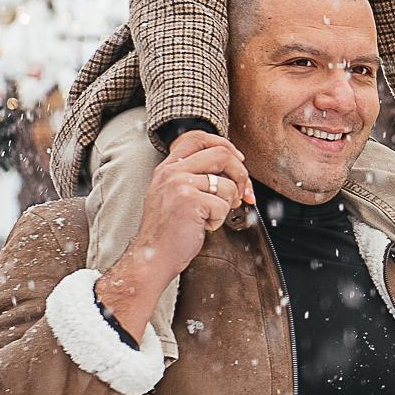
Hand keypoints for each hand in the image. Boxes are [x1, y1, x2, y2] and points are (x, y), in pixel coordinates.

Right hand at [96, 135, 244, 333]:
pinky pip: (223, 205)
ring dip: (228, 204)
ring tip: (210, 217)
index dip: (224, 144)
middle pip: (221, 154)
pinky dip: (220, 220)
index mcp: (168, 168)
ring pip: (226, 184)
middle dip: (241, 175)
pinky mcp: (189, 201)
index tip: (238, 160)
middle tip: (243, 194)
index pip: (198, 137)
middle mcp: (172, 172)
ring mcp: (179, 184)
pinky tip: (204, 226)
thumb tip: (236, 170)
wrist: (152, 257)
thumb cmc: (169, 232)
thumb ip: (196, 178)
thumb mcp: (175, 196)